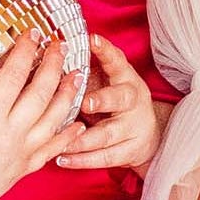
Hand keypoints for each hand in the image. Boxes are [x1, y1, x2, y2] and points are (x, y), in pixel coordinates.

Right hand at [0, 38, 84, 199]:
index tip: (33, 33)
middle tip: (60, 45)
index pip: (13, 75)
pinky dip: (68, 136)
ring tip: (77, 74)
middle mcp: (8, 136)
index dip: (26, 51)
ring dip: (69, 95)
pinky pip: (52, 151)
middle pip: (42, 93)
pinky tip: (78, 123)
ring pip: (54, 120)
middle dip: (54, 65)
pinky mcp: (22, 171)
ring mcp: (19, 155)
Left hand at [56, 36, 160, 171]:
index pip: (118, 62)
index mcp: (127, 79)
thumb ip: (86, 73)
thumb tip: (51, 56)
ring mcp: (133, 128)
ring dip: (83, 139)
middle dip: (103, 100)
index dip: (106, 51)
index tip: (92, 39)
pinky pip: (104, 158)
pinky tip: (62, 158)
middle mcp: (134, 102)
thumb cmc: (116, 102)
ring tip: (62, 142)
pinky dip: (82, 160)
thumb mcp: (108, 83)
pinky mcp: (129, 151)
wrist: (148, 134)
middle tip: (85, 102)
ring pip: (108, 135)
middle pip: (120, 99)